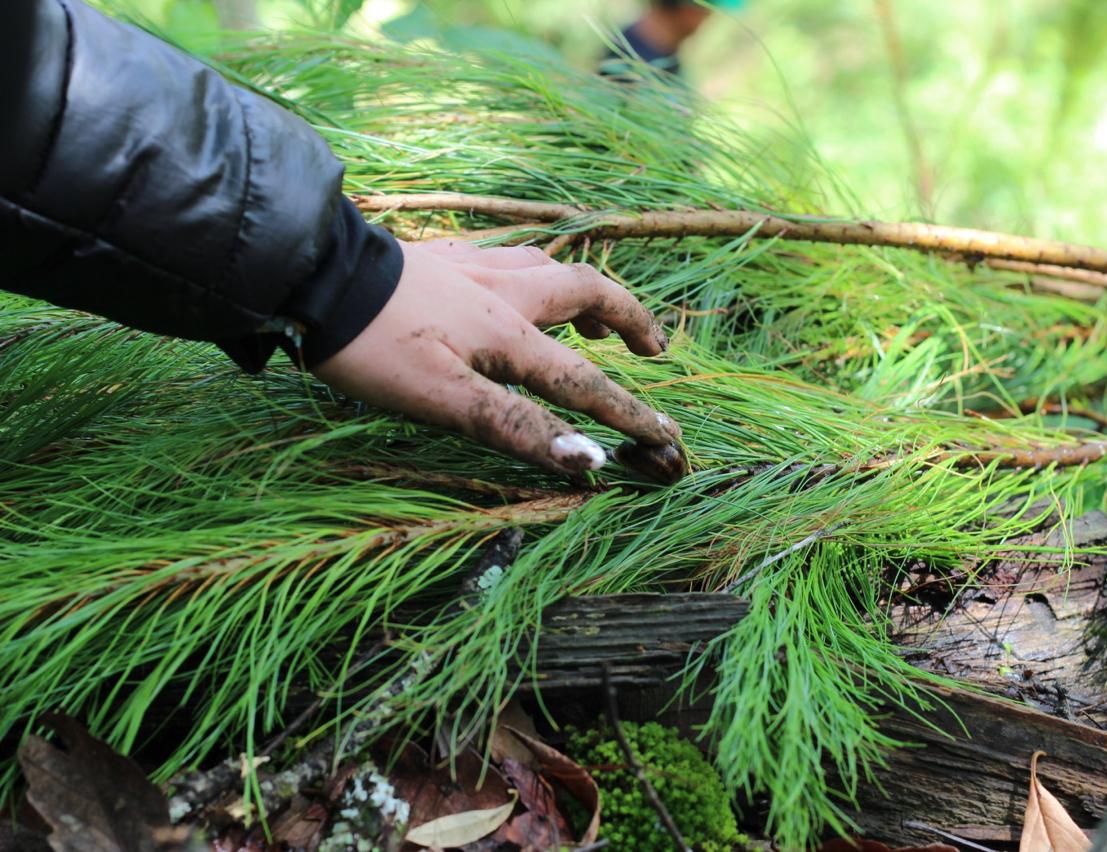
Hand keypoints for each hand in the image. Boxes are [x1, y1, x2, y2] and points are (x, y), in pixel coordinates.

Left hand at [313, 239, 681, 475]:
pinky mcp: (441, 257)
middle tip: (654, 351)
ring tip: (596, 326)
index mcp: (509, 334)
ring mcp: (472, 267)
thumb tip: (589, 461)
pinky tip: (515, 289)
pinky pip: (510, 259)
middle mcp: (504, 292)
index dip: (630, 415)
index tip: (669, 441)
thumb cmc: (369, 347)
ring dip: (587, 296)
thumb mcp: (441, 400)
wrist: (308, 274)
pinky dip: (536, 275)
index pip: (586, 384)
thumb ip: (515, 426)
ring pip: (550, 268)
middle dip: (631, 322)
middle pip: (589, 294)